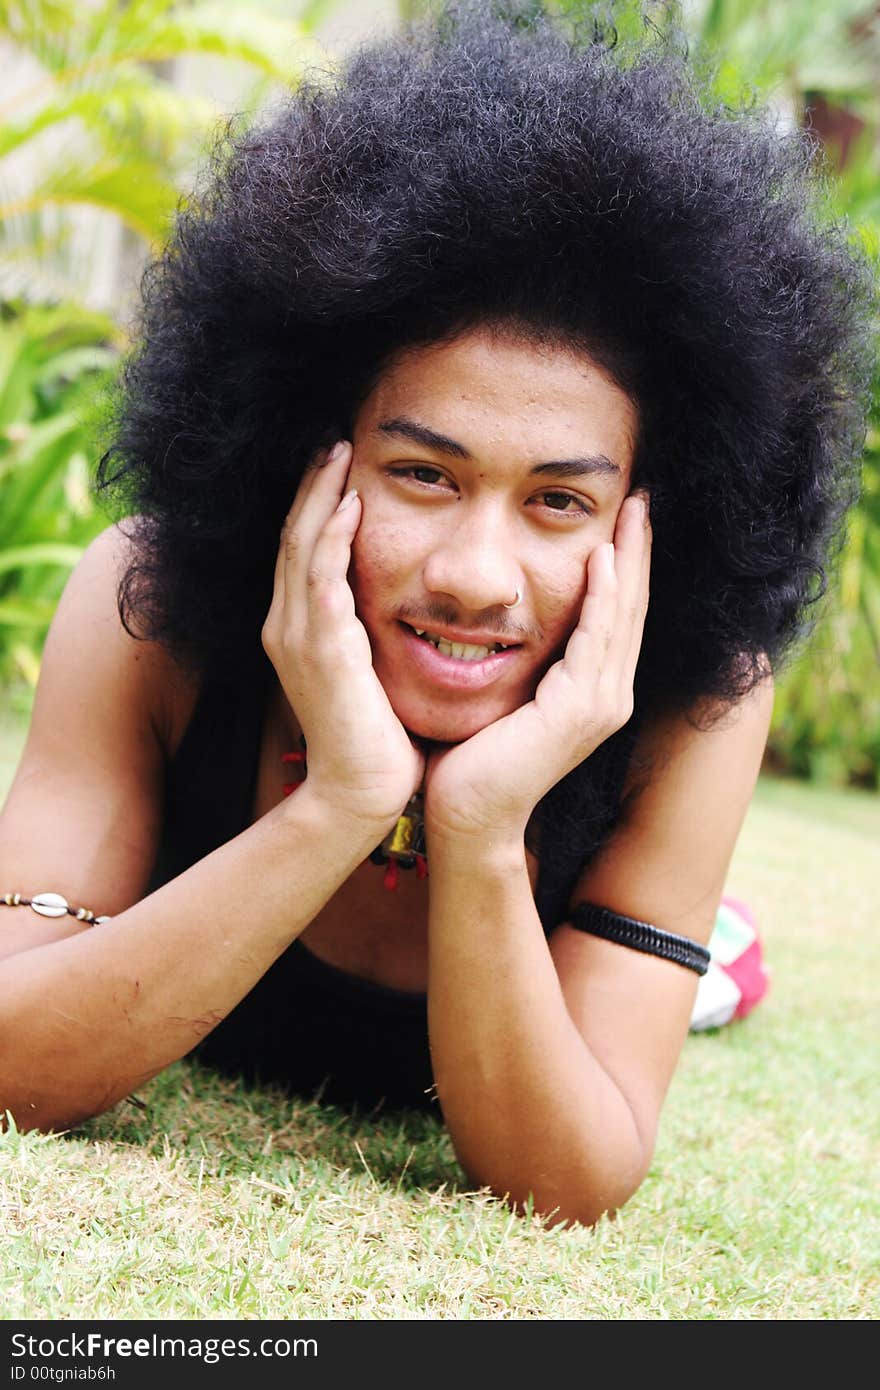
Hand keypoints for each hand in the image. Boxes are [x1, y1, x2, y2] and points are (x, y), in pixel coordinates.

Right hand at [261, 442, 424, 832]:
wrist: (361, 795)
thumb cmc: (376, 738)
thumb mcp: (368, 672)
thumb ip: (366, 632)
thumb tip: (394, 602)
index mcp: (299, 630)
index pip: (302, 550)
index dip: (315, 502)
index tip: (338, 462)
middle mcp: (287, 627)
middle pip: (293, 536)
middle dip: (312, 484)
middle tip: (334, 438)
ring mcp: (298, 640)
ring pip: (300, 549)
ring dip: (319, 497)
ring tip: (338, 452)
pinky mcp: (321, 655)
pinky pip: (321, 584)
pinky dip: (331, 542)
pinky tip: (348, 507)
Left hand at [423, 492, 650, 845]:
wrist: (465, 815)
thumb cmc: (471, 757)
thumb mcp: (504, 692)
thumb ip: (520, 657)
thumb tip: (500, 615)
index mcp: (591, 690)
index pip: (615, 613)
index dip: (625, 562)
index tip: (623, 514)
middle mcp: (608, 696)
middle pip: (631, 607)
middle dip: (638, 549)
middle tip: (641, 497)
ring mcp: (600, 705)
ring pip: (622, 616)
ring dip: (629, 560)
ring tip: (633, 512)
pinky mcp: (579, 711)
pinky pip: (596, 640)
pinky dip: (602, 598)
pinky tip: (604, 559)